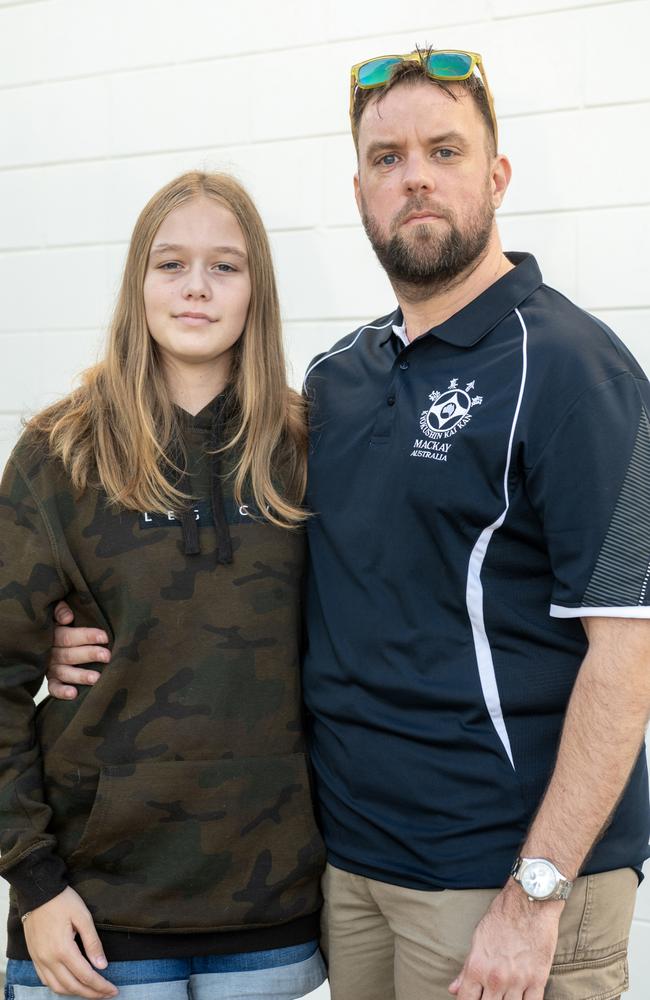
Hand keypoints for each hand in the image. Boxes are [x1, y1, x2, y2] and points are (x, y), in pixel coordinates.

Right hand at [23, 886, 116, 997]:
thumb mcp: (83, 917)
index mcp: (63, 950)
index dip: (101, 986)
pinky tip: (71, 985)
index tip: (114, 990)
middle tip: (107, 994)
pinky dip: (60, 987)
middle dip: (91, 994)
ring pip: (58, 988)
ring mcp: (39, 960)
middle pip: (72, 986)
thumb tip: (102, 965)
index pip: (86, 976)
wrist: (38, 892)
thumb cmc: (63, 901)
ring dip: (75, 993)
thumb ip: (93, 942)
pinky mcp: (34, 957)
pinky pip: (46, 981)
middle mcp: (49, 959)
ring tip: (91, 992)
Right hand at [47, 602, 109, 699]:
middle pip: (69, 655)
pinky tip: (74, 694)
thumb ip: (60, 610)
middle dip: (89, 655)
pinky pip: (53, 688)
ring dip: (80, 675)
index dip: (87, 636)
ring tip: (97, 678)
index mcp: (52, 634)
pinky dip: (61, 692)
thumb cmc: (63, 622)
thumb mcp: (56, 610)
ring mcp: (50, 667)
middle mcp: (50, 652)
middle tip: (107, 656)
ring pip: (64, 672)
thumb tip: (68, 617)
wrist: (48, 636)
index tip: (105, 638)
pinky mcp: (51, 679)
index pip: (68, 636)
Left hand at [449, 881, 561, 999]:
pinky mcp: (538, 979)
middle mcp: (495, 978)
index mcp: (477, 967)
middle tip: (490, 995)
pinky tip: (520, 999)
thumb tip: (454, 989)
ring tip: (504, 996)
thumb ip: (466, 969)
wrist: (529, 901)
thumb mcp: (478, 939)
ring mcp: (518, 981)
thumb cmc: (501, 916)